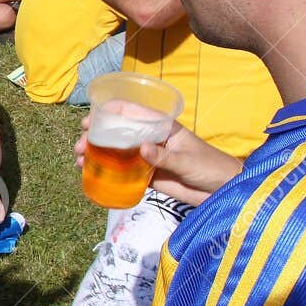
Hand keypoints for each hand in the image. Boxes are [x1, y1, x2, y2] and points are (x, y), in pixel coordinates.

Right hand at [76, 117, 241, 206]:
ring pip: (117, 153)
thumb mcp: (188, 160)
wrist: (225, 191)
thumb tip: (140, 148)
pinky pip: (123, 173)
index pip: (133, 114)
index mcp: (162, 128)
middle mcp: (151, 140)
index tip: (90, 120)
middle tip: (80, 145)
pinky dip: (107, 173)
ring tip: (80, 161)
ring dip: (97, 155)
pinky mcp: (148, 177)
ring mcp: (148, 158)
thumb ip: (164, 156)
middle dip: (97, 137)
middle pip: (119, 134)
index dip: (109, 114)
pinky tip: (92, 174)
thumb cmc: (211, 167)